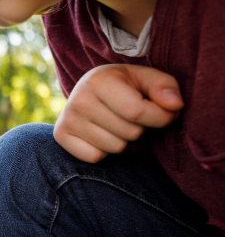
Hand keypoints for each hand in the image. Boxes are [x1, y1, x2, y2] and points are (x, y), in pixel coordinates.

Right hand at [54, 65, 182, 162]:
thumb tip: (175, 105)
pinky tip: (103, 134)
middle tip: (133, 117)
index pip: (137, 112)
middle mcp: (78, 100)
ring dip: (124, 141)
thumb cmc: (126, 86)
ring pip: (114, 148)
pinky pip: (95, 157)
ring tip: (118, 124)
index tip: (166, 113)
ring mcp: (66, 119)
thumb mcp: (148, 79)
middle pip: (129, 133)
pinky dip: (105, 151)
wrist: (91, 90)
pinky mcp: (60, 136)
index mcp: (99, 81)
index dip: (161, 118)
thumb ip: (165, 88)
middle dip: (141, 129)